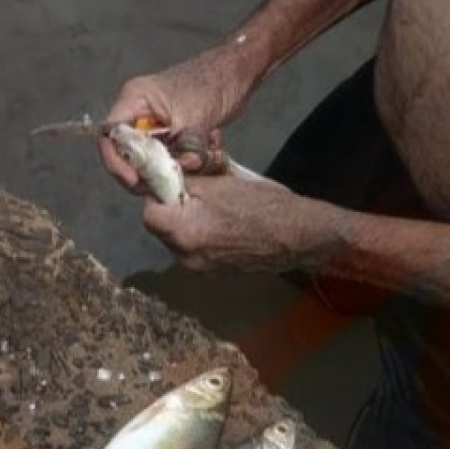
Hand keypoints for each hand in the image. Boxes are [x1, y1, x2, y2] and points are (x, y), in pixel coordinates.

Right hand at [98, 44, 262, 191]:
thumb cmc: (215, 80)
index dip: (115, 161)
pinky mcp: (167, 133)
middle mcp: (137, 112)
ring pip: (143, 158)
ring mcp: (152, 123)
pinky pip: (162, 157)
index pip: (110, 135)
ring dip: (160, 170)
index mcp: (135, 99)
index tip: (133, 179)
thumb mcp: (198, 115)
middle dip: (137, 172)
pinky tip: (194, 162)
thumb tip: (183, 168)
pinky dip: (175, 165)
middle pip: (122, 151)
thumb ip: (187, 144)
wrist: (237, 73)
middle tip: (153, 188)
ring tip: (180, 175)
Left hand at [143, 172, 341, 274]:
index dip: (158, 193)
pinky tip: (222, 220)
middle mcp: (185, 256)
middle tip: (195, 188)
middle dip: (173, 206)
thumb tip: (167, 177)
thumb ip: (187, 182)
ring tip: (212, 204)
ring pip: (178, 237)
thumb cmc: (262, 205)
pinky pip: (195, 248)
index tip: (174, 181)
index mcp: (183, 233)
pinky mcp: (213, 272)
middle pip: (162, 227)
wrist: (299, 237)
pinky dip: (200, 232)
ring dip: (186, 219)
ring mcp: (199, 268)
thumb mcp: (220, 184)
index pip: (149, 212)